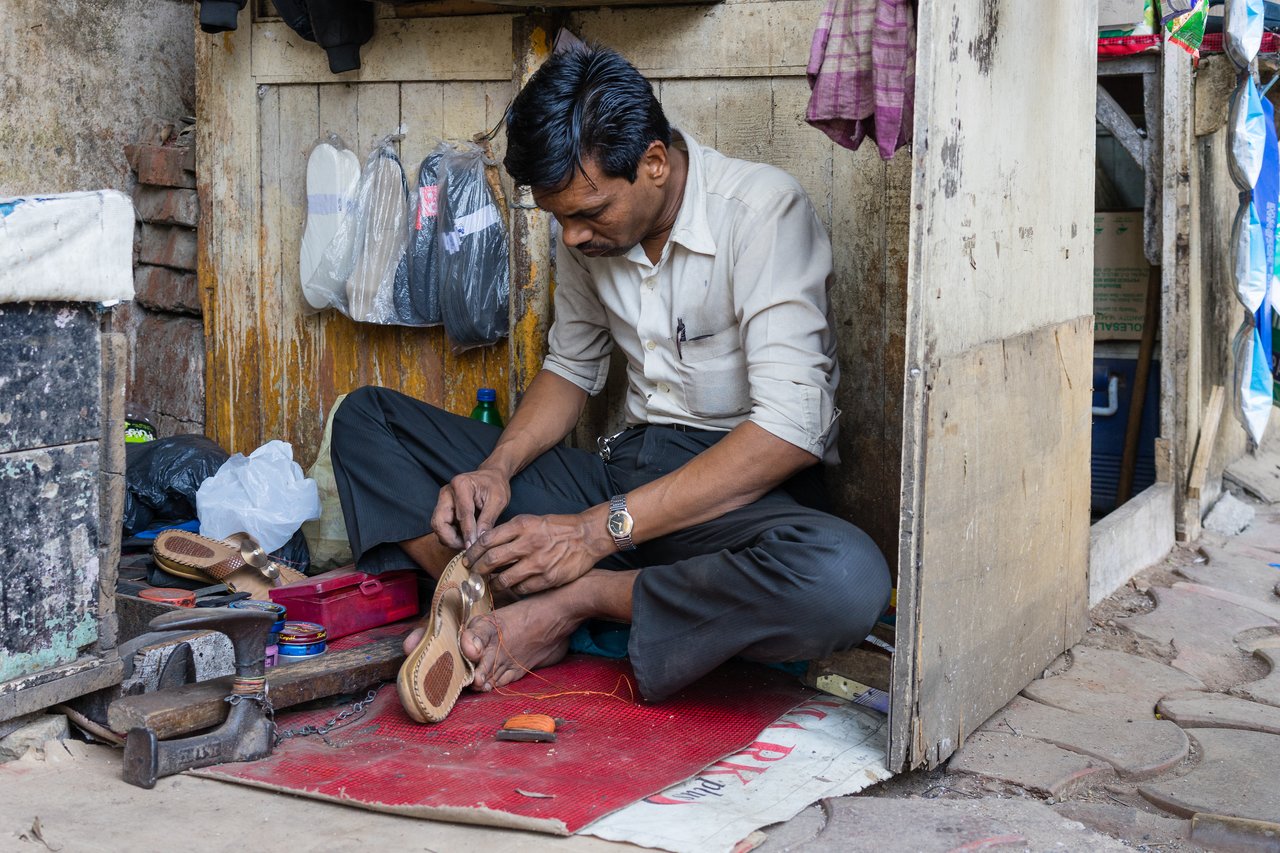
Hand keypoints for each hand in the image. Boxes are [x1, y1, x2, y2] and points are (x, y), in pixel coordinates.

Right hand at [431, 469, 511, 549]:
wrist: (491, 477)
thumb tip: (478, 541)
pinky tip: (465, 538)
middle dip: (451, 539)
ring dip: (450, 539)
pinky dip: (451, 536)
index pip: (462, 515)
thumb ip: (487, 520)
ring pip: (438, 526)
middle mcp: (447, 492)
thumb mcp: (498, 501)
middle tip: (467, 548)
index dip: (467, 534)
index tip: (472, 547)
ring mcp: (442, 500)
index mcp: (461, 485)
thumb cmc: (496, 486)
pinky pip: (442, 526)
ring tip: (468, 543)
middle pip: (439, 522)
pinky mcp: (443, 508)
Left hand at [463, 510, 611, 594]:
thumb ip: (510, 532)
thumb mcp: (532, 521)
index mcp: (522, 526)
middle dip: (478, 569)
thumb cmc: (558, 528)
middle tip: (474, 573)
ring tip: (491, 583)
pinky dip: (513, 589)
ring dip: (493, 583)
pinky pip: (521, 589)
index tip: (468, 558)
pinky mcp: (547, 578)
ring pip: (504, 578)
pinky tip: (512, 587)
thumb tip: (486, 545)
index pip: (487, 540)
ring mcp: (538, 562)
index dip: (473, 552)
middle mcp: (528, 543)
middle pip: (491, 560)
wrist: (586, 537)